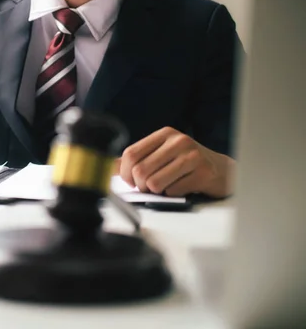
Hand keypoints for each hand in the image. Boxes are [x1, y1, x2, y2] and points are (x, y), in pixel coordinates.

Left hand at [115, 127, 234, 197]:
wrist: (222, 170)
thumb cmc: (187, 164)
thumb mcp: (162, 154)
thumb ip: (137, 159)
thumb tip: (107, 166)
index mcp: (165, 134)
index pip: (131, 153)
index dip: (125, 172)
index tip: (131, 181)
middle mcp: (178, 141)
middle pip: (140, 170)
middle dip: (141, 185)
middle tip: (149, 187)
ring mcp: (192, 156)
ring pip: (155, 183)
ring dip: (156, 191)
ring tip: (166, 187)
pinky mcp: (202, 173)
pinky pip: (173, 191)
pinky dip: (172, 194)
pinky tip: (181, 187)